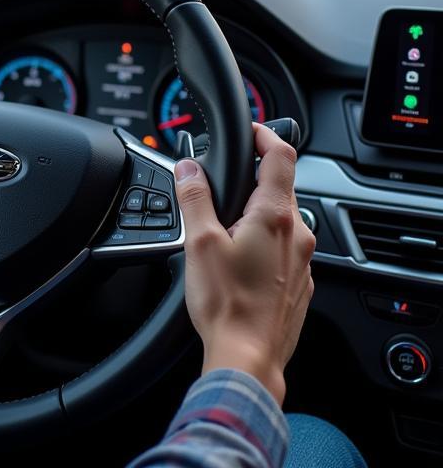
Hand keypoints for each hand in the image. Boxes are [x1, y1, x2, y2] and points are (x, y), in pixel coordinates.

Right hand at [174, 122, 315, 405]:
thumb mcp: (199, 242)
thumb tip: (188, 167)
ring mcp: (303, 261)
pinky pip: (286, 249)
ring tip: (226, 224)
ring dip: (258, 212)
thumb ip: (194, 197)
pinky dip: (265, 242)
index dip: (266, 135)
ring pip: (283, 220)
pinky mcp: (301, 284)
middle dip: (254, 178)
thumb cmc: (227, 305)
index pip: (281, 156)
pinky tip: (240, 259)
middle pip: (281, 187)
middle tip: (225, 180)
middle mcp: (297, 234)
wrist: (248, 359)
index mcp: (273, 216)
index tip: (251, 131)